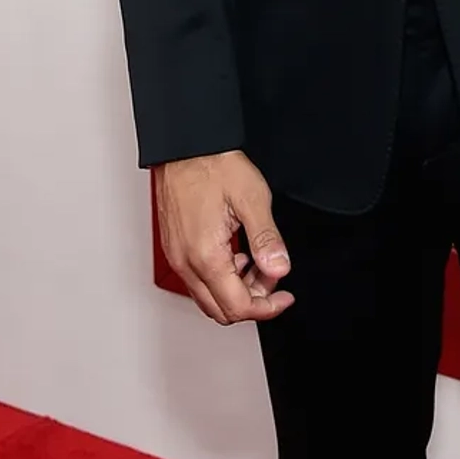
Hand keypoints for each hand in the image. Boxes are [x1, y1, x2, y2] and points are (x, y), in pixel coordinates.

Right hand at [155, 151, 294, 324]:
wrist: (185, 148)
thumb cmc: (213, 166)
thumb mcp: (252, 199)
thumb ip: (267, 239)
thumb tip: (280, 269)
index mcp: (205, 255)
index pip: (237, 307)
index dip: (267, 308)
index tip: (285, 296)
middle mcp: (186, 262)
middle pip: (220, 310)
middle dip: (253, 302)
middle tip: (273, 278)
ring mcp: (177, 257)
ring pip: (208, 298)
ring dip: (237, 291)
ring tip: (258, 264)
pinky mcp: (174, 249)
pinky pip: (198, 281)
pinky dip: (221, 279)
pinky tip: (237, 257)